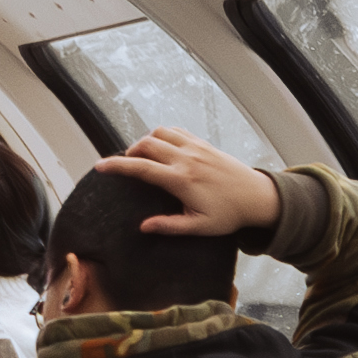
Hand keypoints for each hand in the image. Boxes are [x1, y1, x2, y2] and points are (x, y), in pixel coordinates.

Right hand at [102, 129, 281, 240]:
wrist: (257, 196)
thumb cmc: (229, 215)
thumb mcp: (199, 227)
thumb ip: (169, 226)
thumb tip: (144, 227)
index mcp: (181, 180)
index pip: (141, 168)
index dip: (116, 166)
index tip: (100, 165)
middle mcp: (186, 159)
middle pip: (146, 144)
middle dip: (129, 153)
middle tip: (124, 167)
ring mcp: (195, 147)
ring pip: (159, 132)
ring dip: (145, 141)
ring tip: (142, 157)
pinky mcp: (203, 143)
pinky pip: (176, 130)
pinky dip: (162, 135)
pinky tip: (161, 148)